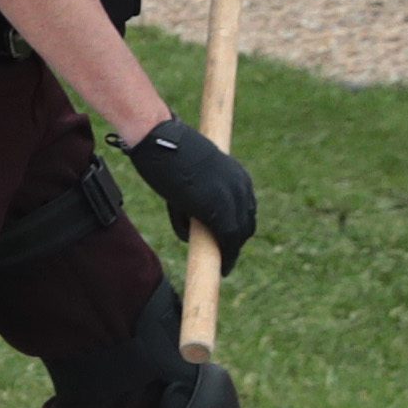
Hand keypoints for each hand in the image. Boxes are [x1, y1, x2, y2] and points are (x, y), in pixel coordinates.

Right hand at [119, 118, 257, 268]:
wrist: (160, 140)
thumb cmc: (166, 152)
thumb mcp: (189, 175)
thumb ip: (195, 203)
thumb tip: (192, 234)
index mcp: (237, 175)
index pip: (244, 208)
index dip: (237, 227)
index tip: (228, 240)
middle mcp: (241, 187)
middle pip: (247, 223)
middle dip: (236, 241)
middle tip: (223, 255)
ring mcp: (232, 198)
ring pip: (239, 234)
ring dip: (231, 250)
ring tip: (221, 264)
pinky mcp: (220, 211)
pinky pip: (229, 240)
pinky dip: (228, 256)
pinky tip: (223, 267)